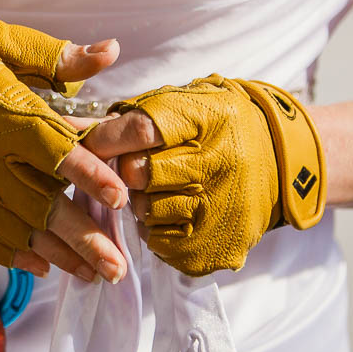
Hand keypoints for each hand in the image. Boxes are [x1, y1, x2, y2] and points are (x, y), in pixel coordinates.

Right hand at [0, 0, 127, 281]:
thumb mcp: (1, 40)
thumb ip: (55, 58)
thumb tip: (109, 51)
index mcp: (5, 116)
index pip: (58, 154)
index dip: (91, 178)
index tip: (120, 199)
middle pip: (45, 206)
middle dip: (86, 239)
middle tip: (116, 268)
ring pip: (18, 230)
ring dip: (58, 255)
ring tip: (92, 274)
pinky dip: (13, 255)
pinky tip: (42, 266)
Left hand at [80, 75, 326, 275]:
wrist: (282, 161)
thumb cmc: (220, 127)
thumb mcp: (186, 104)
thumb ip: (130, 116)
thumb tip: (70, 128)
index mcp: (210, 119)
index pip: (143, 130)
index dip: (108, 139)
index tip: (86, 144)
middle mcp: (220, 165)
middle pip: (139, 175)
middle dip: (127, 172)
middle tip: (136, 170)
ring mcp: (221, 210)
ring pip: (146, 212)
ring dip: (143, 203)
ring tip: (163, 192)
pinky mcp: (218, 247)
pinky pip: (162, 243)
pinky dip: (159, 230)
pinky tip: (177, 215)